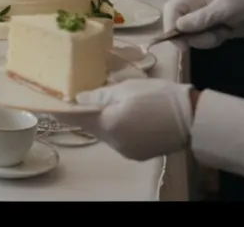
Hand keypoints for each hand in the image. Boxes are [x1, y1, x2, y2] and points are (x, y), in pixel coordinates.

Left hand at [51, 79, 194, 160]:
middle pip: (91, 127)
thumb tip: (78, 99)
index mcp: (108, 124)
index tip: (49, 104)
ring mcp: (127, 151)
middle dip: (86, 114)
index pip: (76, 118)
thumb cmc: (159, 97)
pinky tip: (127, 117)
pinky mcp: (138, 154)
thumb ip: (99, 96)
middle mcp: (114, 142)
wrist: (193, 118)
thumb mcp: (126, 89)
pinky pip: (120, 139)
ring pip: (105, 134)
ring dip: (103, 121)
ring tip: (111, 105)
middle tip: (82, 98)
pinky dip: (117, 128)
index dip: (62, 110)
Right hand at [162, 0, 243, 47]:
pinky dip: (211, 40)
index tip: (180, 43)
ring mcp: (201, 17)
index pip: (171, 9)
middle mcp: (194, 6)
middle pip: (177, 24)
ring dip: (205, 39)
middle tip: (213, 37)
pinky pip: (200, 39)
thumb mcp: (224, 9)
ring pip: (189, 35)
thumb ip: (201, 18)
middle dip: (193, 35)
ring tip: (223, 33)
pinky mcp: (209, 28)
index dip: (170, 26)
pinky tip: (225, 34)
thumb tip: (178, 26)